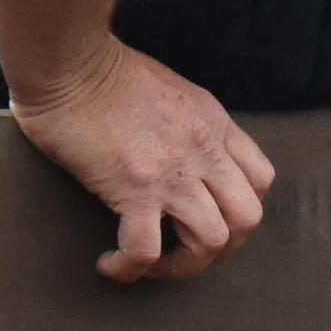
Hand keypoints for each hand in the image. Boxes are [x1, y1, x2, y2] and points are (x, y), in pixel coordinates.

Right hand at [11, 37, 275, 285]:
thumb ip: (188, 124)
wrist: (70, 62)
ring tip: (148, 264)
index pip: (261, 179)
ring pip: (211, 242)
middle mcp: (204, 151)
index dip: (239, 210)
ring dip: (182, 266)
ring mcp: (173, 171)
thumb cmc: (105, 72)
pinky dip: (129, 268)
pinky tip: (110, 264)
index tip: (207, 218)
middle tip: (182, 253)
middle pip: (247, 218)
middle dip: (220, 249)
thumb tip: (179, 155)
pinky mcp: (133, 187)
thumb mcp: (172, 91)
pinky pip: (145, 250)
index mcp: (215, 125)